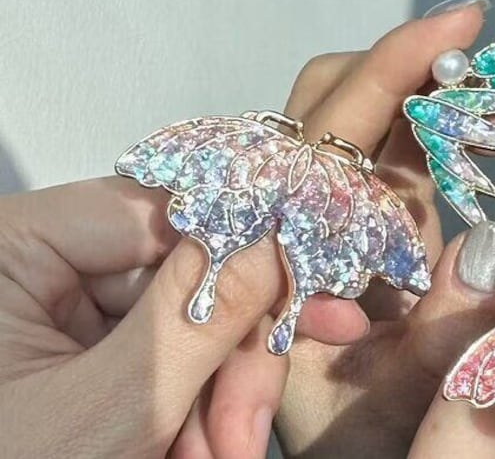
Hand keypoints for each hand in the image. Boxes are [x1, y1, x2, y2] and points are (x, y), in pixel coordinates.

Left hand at [0, 176, 371, 456]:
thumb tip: (275, 241)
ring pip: (188, 318)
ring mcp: (64, 306)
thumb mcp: (114, 404)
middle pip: (185, 273)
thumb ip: (197, 316)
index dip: (247, 245)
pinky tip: (205, 445)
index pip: (160, 211)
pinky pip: (169, 350)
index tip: (313, 284)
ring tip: (228, 452)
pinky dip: (197, 402)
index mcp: (15, 247)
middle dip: (233, 356)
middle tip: (258, 419)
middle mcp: (41, 263)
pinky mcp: (87, 344)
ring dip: (222, 392)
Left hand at [273, 0, 494, 456]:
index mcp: (277, 249)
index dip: (393, 66)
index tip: (458, 23)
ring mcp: (327, 213)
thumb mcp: (393, 399)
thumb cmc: (344, 439)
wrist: (325, 453)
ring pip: (361, 120)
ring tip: (490, 86)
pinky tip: (476, 130)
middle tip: (478, 49)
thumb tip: (493, 242)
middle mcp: (293, 219)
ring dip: (426, 91)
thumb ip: (444, 331)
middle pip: (330, 99)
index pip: (326, 131)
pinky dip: (434, 129)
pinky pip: (391, 155)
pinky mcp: (362, 221)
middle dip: (406, 63)